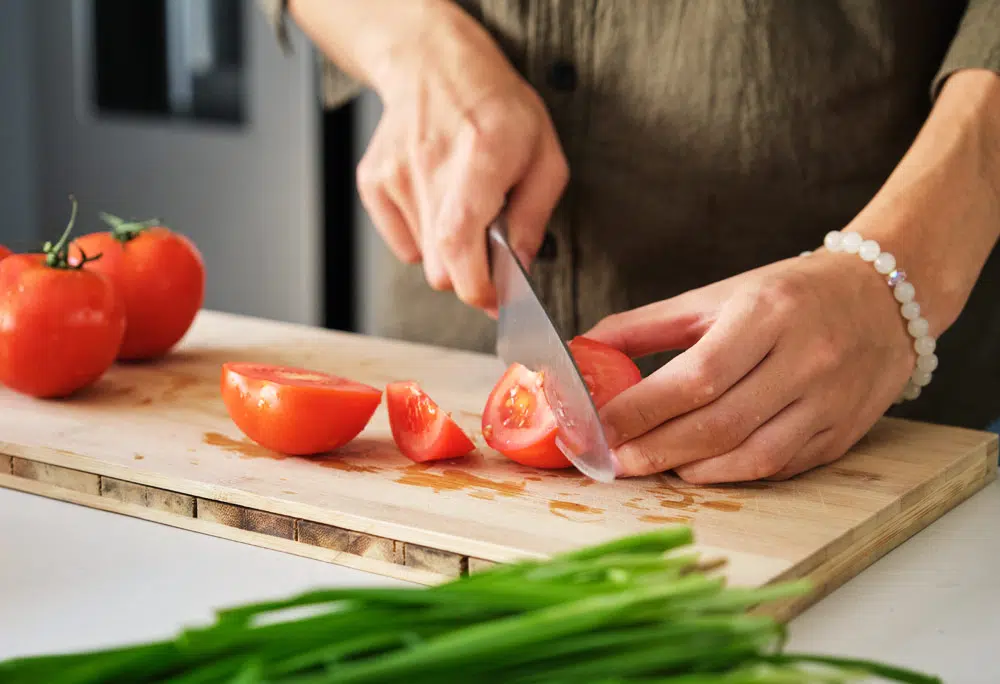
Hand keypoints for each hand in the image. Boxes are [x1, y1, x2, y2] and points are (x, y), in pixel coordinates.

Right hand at [295, 0, 567, 310]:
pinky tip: (437, 202)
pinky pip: (403, 244)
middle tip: (490, 252)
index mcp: (481, 155)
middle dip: (470, 274)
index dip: (475, 285)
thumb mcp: (543, 155)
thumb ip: (535, 216)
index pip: (459, 240)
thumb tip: (520, 268)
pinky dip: (424, 237)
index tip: (494, 299)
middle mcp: (430, 165)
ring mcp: (394, 175)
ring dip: (449, 252)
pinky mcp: (372, 183)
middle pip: (441, 267)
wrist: (434, 68)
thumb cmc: (497, 109)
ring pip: (423, 259)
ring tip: (464, 210)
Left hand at [584, 251, 915, 482]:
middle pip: (719, 424)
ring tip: (648, 465)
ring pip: (751, 456)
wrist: (885, 298)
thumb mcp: (717, 295)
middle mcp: (805, 360)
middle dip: (655, 449)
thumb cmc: (790, 294)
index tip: (599, 427)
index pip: (696, 377)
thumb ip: (648, 325)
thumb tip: (584, 349)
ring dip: (690, 469)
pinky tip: (697, 468)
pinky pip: (779, 467)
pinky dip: (731, 474)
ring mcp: (829, 402)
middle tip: (612, 460)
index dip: (642, 410)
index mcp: (767, 314)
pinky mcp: (842, 434)